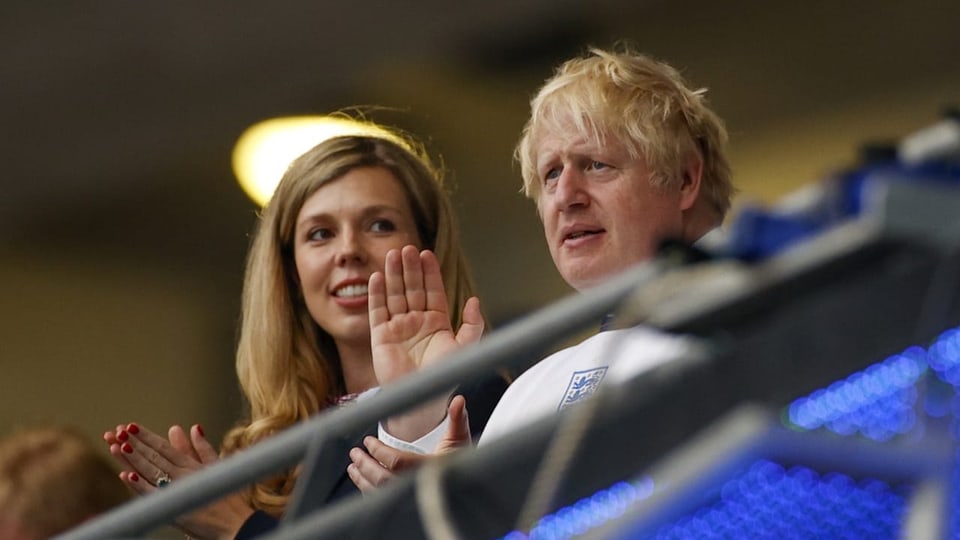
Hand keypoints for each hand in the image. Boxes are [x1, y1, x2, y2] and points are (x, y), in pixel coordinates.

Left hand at [104, 423, 253, 538]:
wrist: (235, 523)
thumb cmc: (228, 498)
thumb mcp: (217, 468)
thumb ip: (204, 449)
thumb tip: (194, 428)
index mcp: (192, 465)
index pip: (165, 447)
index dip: (147, 437)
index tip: (131, 426)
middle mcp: (183, 474)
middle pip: (155, 456)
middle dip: (135, 443)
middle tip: (118, 431)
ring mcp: (178, 490)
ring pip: (150, 471)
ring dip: (133, 458)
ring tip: (118, 446)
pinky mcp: (174, 507)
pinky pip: (152, 494)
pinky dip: (139, 485)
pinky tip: (126, 475)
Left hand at [347, 395, 471, 492]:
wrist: (467, 487)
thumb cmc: (463, 463)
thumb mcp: (460, 439)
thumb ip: (457, 419)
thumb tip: (458, 400)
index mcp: (428, 468)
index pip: (396, 461)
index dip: (378, 450)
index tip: (368, 441)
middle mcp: (417, 485)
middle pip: (382, 479)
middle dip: (365, 465)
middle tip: (355, 453)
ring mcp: (410, 498)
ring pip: (379, 493)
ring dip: (362, 479)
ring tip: (353, 467)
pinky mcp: (405, 505)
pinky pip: (381, 502)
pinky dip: (368, 492)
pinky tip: (362, 482)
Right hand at [369, 246, 482, 438]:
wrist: (422, 398)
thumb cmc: (444, 376)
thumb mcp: (464, 348)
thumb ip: (472, 325)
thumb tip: (475, 300)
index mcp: (436, 321)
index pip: (432, 290)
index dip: (429, 272)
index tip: (426, 254)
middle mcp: (416, 321)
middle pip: (412, 288)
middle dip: (410, 268)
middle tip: (407, 248)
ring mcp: (398, 327)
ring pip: (395, 295)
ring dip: (393, 275)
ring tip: (392, 255)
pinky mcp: (381, 336)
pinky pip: (378, 311)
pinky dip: (376, 294)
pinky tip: (376, 277)